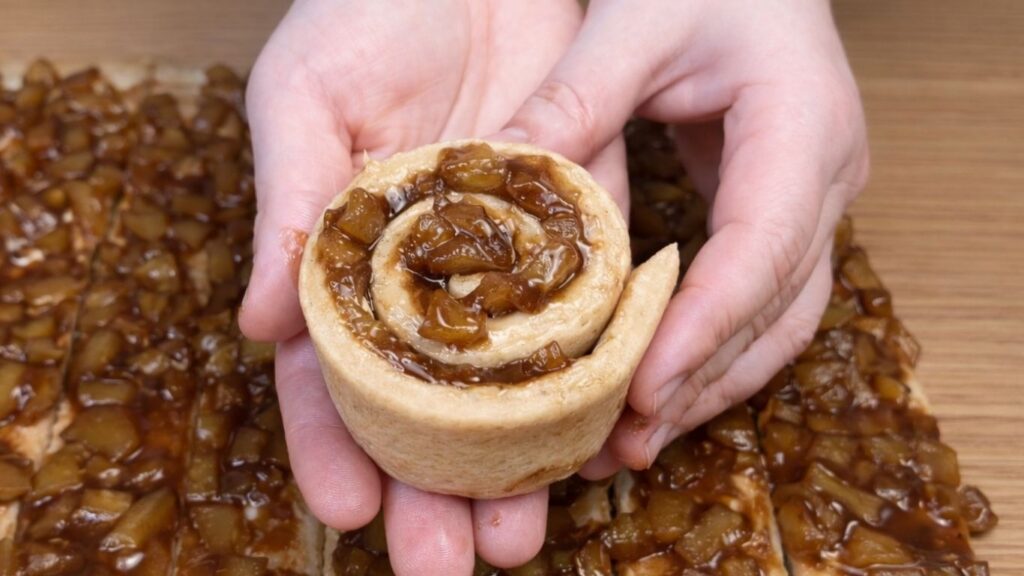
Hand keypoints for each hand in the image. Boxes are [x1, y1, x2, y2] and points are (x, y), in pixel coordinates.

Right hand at [239, 1, 584, 572]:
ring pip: (510, 381)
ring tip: (523, 531)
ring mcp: (506, 260)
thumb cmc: (363, 11)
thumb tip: (250, 325)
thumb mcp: (304, 98)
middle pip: (426, 404)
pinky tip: (598, 433)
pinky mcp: (580, 224)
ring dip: (515, 458)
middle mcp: (428, 278)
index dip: (333, 444)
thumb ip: (286, 205)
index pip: (331, 374)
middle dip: (431, 487)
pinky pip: (588, 308)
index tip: (347, 511)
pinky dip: (591, 373)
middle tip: (448, 563)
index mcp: (346, 257)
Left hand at [497, 0, 868, 475]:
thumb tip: (494, 173)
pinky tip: (659, 384)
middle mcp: (826, 176)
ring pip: (780, 323)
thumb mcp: (634, 21)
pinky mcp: (784, 215)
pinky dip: (713, 351)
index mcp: (802, 125)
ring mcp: (815, 201)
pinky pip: (763, 304)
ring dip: (711, 385)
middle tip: (623, 442)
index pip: (761, 248)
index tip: (643, 390)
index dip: (705, 328)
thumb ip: (573, 97)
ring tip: (635, 440)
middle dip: (702, 381)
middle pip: (777, 309)